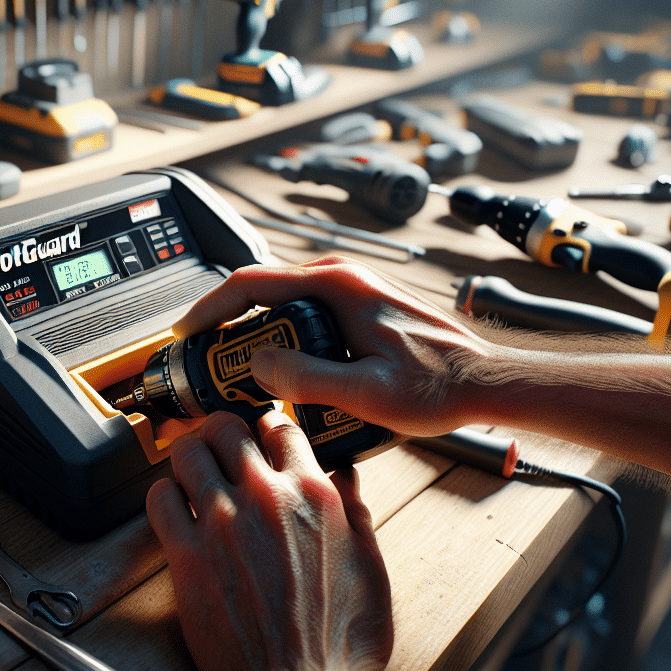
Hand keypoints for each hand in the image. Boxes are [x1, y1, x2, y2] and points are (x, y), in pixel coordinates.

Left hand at [146, 409, 393, 670]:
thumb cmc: (340, 645)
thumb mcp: (371, 570)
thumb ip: (355, 515)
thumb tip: (346, 479)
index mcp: (315, 496)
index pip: (281, 427)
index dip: (268, 426)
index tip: (262, 434)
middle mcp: (266, 499)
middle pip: (226, 428)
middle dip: (221, 430)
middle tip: (219, 444)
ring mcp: (221, 525)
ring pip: (187, 453)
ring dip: (187, 455)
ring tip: (191, 468)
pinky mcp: (186, 557)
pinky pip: (159, 501)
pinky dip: (163, 495)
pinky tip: (172, 506)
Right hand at [175, 256, 497, 438]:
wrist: (485, 381)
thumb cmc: (440, 385)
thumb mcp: (367, 392)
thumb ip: (307, 377)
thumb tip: (258, 364)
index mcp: (336, 286)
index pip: (249, 283)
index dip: (208, 308)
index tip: (186, 333)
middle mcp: (341, 279)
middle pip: (261, 291)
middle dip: (226, 325)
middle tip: (206, 362)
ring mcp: (350, 290)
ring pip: (281, 303)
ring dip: (253, 332)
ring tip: (236, 372)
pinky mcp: (359, 307)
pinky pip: (304, 315)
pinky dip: (280, 336)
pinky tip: (280, 371)